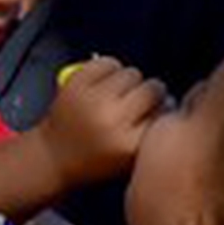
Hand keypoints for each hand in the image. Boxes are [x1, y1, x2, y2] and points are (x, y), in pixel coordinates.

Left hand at [39, 56, 165, 184]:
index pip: (164, 112)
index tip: (156, 112)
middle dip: (150, 93)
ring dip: (130, 81)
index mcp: (129, 144)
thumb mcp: (131, 159)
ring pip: (132, 73)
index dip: (162, 109)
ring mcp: (92, 99)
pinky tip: (104, 85)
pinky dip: (110, 70)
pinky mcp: (76, 83)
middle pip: (152, 88)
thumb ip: (153, 132)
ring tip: (120, 95)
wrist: (53, 157)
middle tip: (138, 101)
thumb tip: (170, 99)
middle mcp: (112, 120)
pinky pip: (108, 63)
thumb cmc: (97, 161)